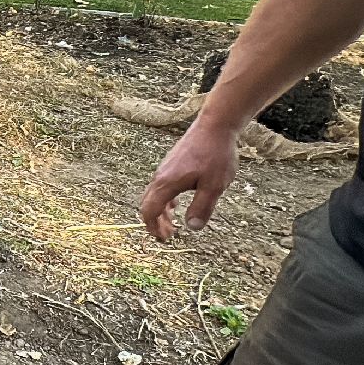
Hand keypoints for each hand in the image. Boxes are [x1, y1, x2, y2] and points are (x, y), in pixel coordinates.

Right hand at [139, 118, 240, 240]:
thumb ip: (202, 208)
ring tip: (173, 223)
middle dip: (155, 222)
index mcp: (167, 184)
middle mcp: (161, 176)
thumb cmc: (215, 155)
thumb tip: (192, 227)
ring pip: (154, 195)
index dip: (153, 227)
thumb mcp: (214, 186)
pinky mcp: (171, 164)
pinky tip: (176, 204)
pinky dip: (165, 200)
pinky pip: (161, 187)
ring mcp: (164, 169)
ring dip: (161, 212)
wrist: (215, 126)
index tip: (164, 239)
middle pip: (148, 204)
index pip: (149, 210)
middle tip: (168, 235)